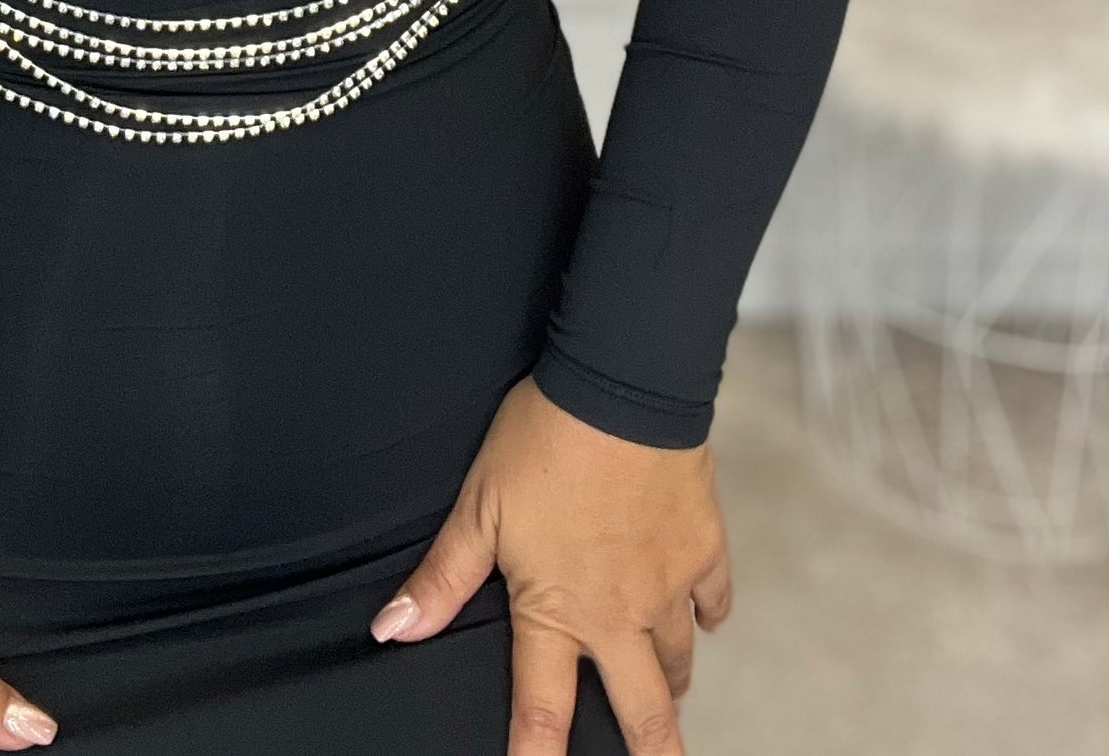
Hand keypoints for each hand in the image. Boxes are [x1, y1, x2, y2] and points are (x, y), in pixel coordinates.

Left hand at [369, 374, 731, 754]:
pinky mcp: (706, 549)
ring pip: (678, 658)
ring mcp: (669, 585)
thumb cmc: (542, 441)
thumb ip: (443, 576)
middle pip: (645, 712)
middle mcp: (620, 614)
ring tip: (662, 690)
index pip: (543, 709)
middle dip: (653, 755)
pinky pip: (715, 602)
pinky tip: (702, 617)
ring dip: (668, 680)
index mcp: (558, 610)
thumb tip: (393, 630)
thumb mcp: (480, 506)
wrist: (622, 389)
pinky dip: (708, 615)